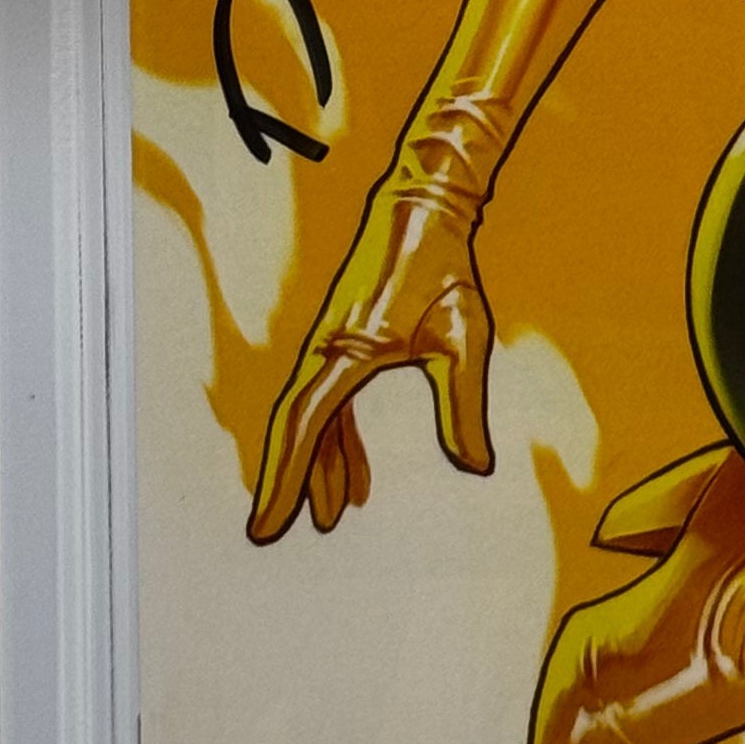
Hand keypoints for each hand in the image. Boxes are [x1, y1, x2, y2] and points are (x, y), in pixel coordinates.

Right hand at [249, 174, 495, 541]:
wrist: (423, 210)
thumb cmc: (443, 269)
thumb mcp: (462, 340)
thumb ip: (463, 407)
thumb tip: (475, 467)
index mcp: (346, 353)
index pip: (305, 428)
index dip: (285, 481)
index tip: (269, 526)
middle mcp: (326, 352)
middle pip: (296, 429)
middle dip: (288, 483)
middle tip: (275, 533)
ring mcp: (331, 347)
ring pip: (313, 419)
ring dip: (319, 466)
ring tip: (332, 517)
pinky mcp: (345, 343)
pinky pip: (332, 403)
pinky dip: (338, 442)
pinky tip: (356, 478)